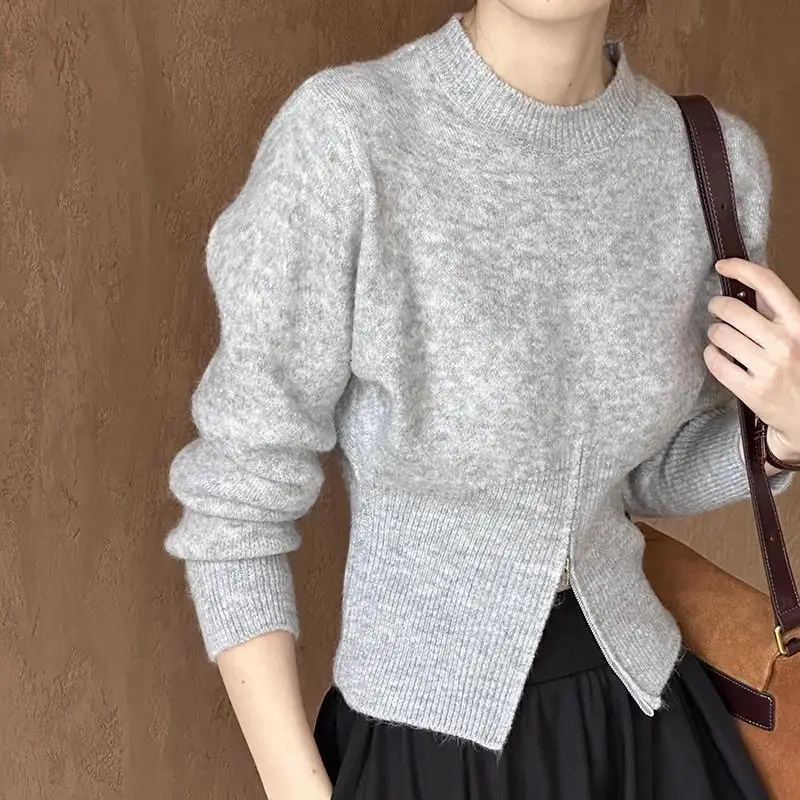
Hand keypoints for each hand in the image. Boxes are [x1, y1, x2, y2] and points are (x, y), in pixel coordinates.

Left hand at [705, 258, 799, 463]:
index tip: (722, 265)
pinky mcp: (753, 391)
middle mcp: (785, 343)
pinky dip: (711, 355)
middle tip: (717, 309)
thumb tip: (748, 281)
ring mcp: (769, 368)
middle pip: (733, 310)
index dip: (741, 268)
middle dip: (717, 306)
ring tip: (720, 336)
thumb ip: (777, 311)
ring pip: (720, 335)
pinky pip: (716, 362)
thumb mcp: (798, 333)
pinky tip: (717, 354)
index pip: (768, 284)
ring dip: (714, 333)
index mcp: (799, 323)